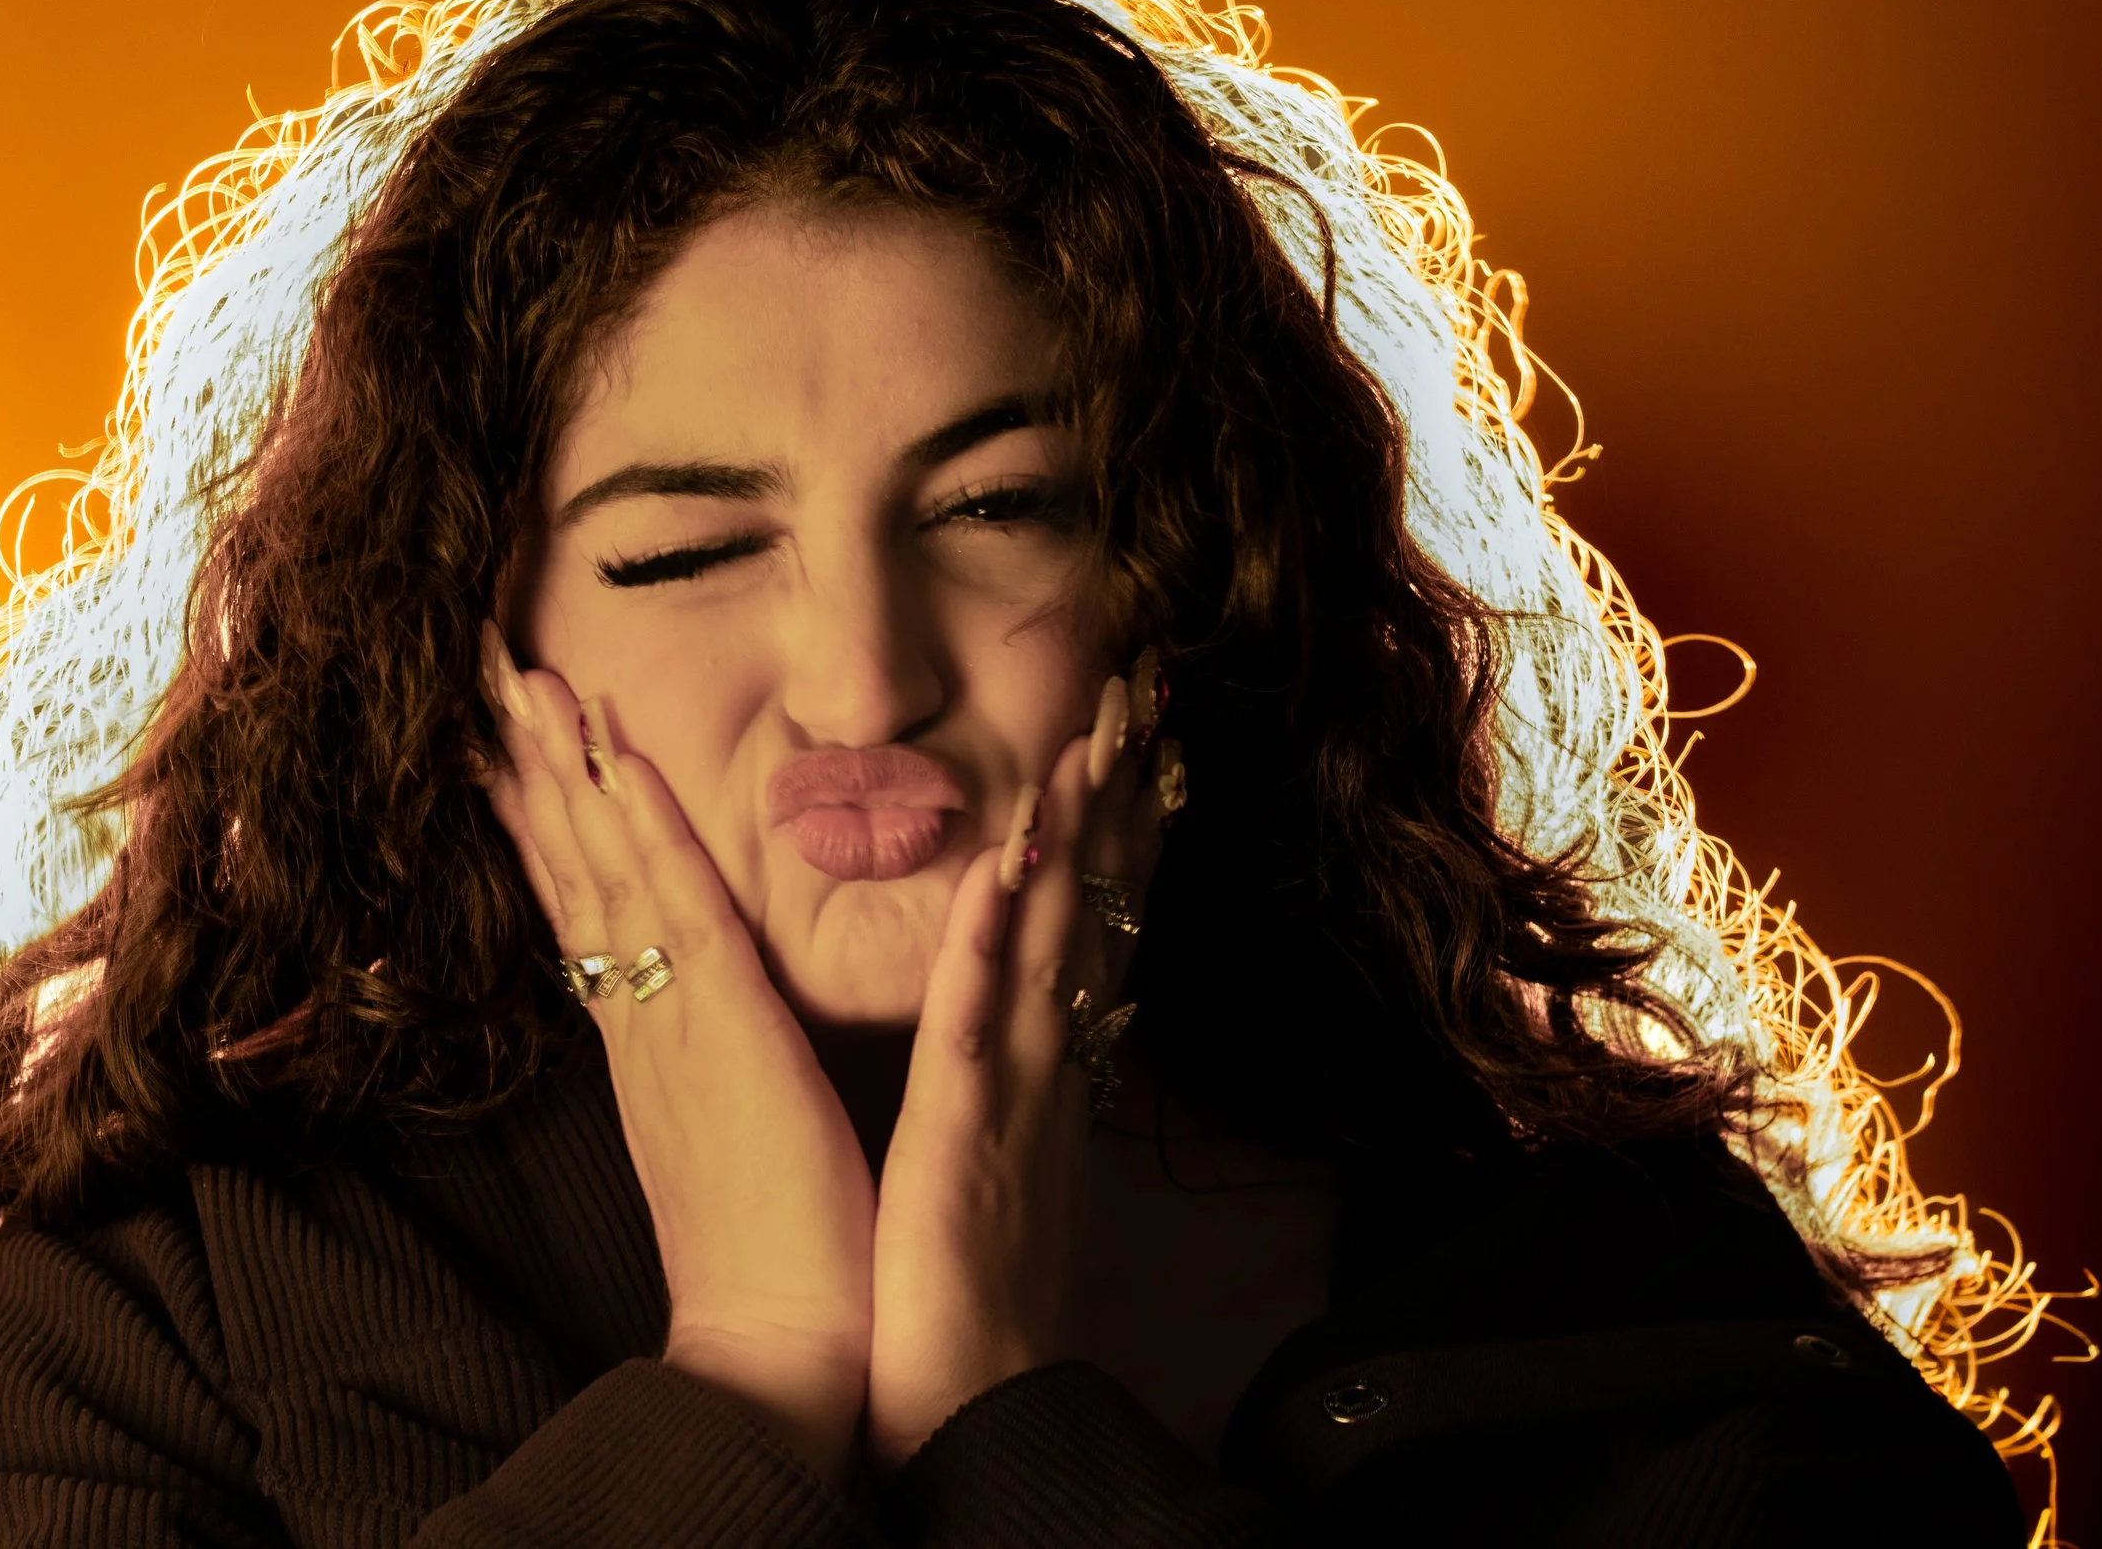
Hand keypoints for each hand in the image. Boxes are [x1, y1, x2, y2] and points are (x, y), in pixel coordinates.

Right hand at [478, 628, 873, 1485]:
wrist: (774, 1350)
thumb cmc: (762, 1248)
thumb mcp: (714, 1129)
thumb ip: (694, 1057)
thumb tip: (682, 1003)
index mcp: (637, 1037)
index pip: (575, 900)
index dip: (537, 812)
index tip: (502, 734)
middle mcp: (634, 1017)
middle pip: (566, 866)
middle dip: (525, 763)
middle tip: (485, 668)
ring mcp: (669, 1020)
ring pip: (605, 870)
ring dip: (565, 768)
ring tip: (527, 677)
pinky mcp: (726, 1034)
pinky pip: (678, 912)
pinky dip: (646, 831)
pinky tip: (620, 762)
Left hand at [865, 669, 1160, 1467]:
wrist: (977, 1412)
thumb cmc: (975, 1293)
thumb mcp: (1013, 1159)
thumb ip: (1031, 1076)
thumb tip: (1050, 1011)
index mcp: (1054, 1071)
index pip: (1098, 922)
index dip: (1123, 827)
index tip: (1136, 735)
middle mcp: (1055, 1069)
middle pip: (1098, 909)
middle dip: (1121, 796)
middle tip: (1138, 689)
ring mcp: (1019, 1097)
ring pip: (1053, 941)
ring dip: (1075, 836)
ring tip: (1091, 735)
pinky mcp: (963, 1136)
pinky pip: (981, 1020)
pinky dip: (993, 935)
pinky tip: (1008, 861)